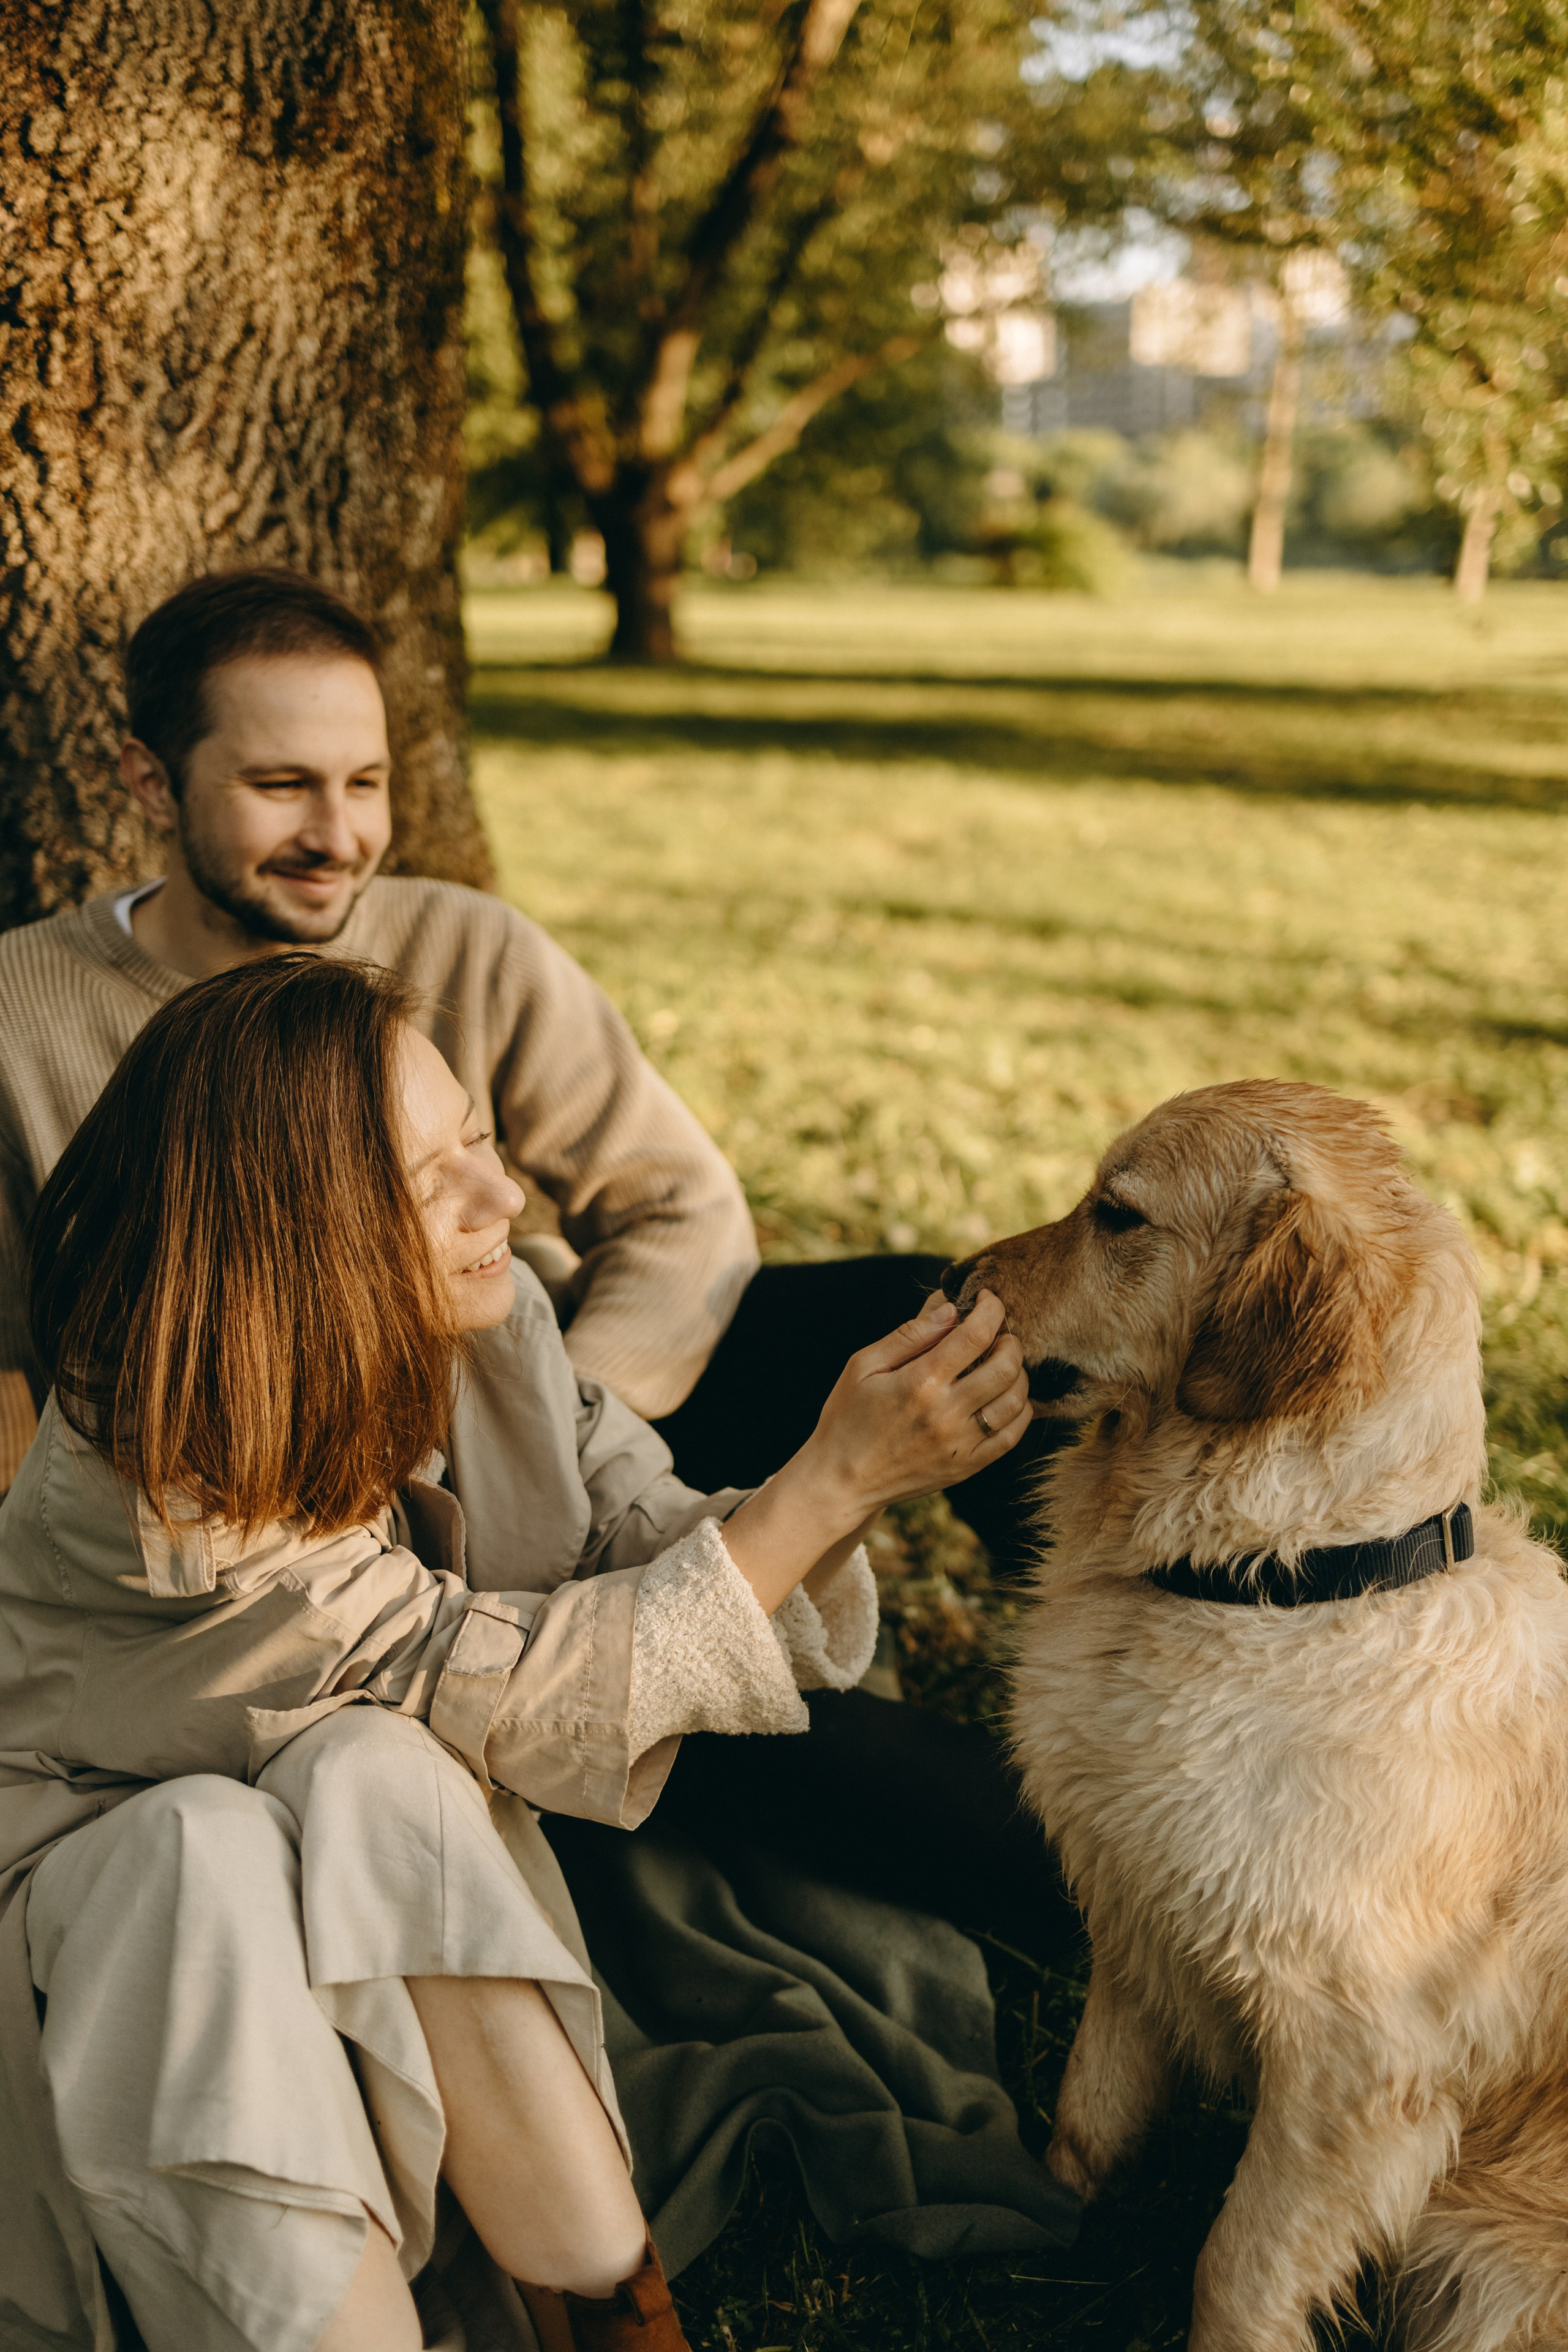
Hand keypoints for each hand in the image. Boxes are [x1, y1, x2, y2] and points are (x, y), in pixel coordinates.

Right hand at [800, 1286, 1029, 1523]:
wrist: (842, 1482)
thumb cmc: (847, 1417)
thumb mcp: (864, 1366)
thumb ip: (910, 1334)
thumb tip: (950, 1309)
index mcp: (920, 1382)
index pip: (975, 1335)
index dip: (991, 1309)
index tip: (989, 1299)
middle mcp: (946, 1413)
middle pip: (1006, 1365)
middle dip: (1010, 1340)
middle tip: (999, 1333)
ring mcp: (960, 1443)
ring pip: (1016, 1400)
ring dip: (1018, 1373)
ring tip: (1002, 1364)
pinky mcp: (967, 1466)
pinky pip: (1012, 1435)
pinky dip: (1020, 1410)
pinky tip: (1007, 1397)